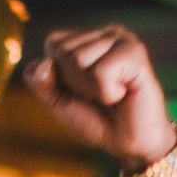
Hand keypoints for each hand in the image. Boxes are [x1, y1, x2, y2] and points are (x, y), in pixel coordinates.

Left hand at [24, 27, 176, 171]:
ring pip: (78, 59)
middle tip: (100, 95)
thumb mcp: (60, 102)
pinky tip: (123, 93)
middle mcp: (106, 33)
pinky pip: (100, 73)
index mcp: (89, 39)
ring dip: (92, 89)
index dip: (59, 75)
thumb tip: (41, 64)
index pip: (53, 43)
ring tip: (112, 94)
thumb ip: (42, 83)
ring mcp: (122, 38)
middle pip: (64, 51)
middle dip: (76, 83)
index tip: (82, 90)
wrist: (130, 143)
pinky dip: (107, 93)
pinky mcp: (135, 52)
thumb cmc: (98, 120)